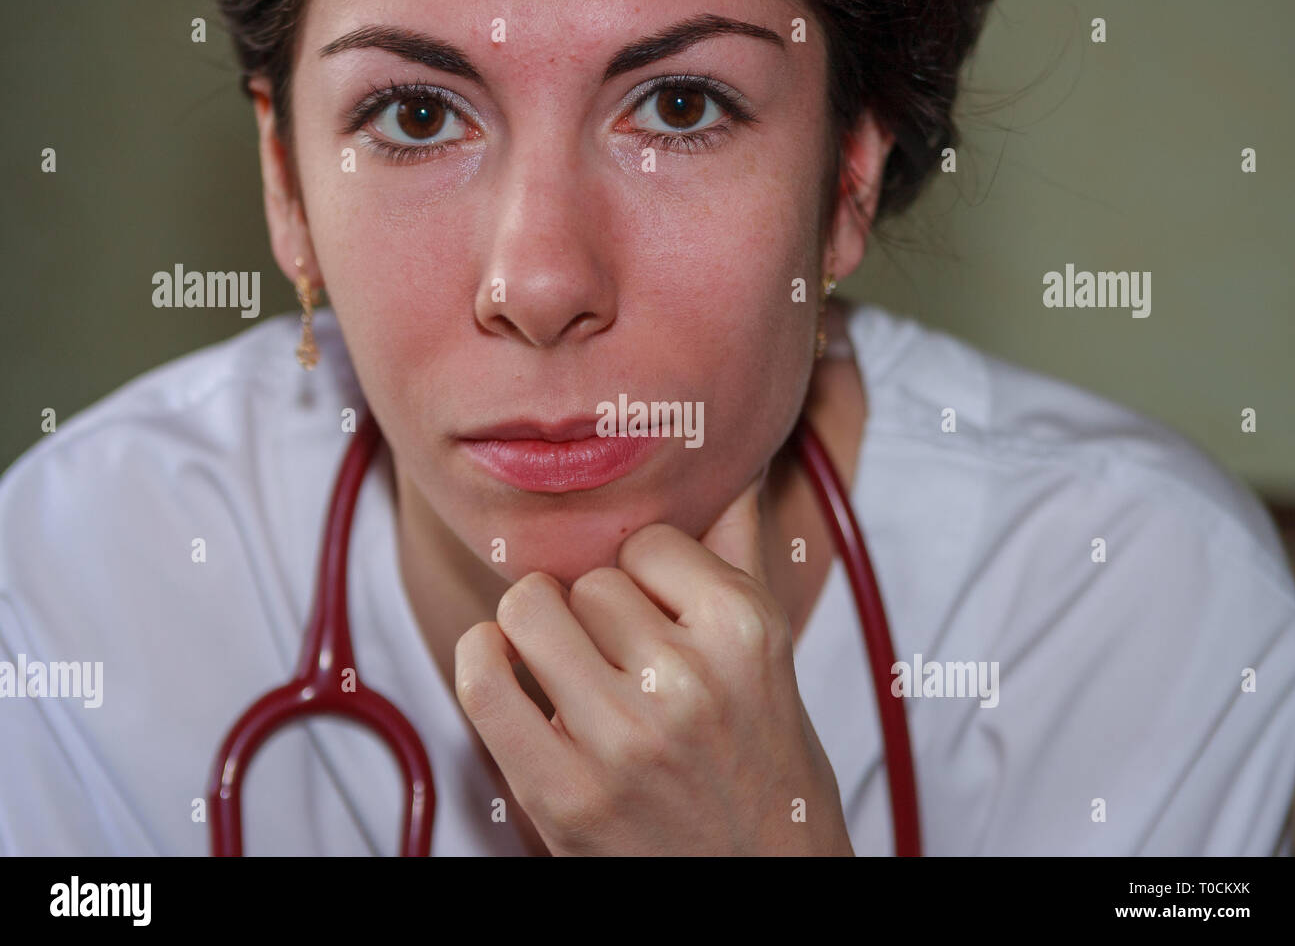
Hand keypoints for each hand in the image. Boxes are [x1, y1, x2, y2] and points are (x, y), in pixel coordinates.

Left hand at [454, 474, 854, 854]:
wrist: (759, 879)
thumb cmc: (761, 757)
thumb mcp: (768, 654)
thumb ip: (741, 552)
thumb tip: (733, 462)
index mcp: (746, 628)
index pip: (648, 542)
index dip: (644, 575)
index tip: (656, 614)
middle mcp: (689, 679)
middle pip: (589, 580)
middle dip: (595, 614)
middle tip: (620, 661)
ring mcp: (622, 739)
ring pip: (531, 610)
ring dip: (536, 629)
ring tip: (563, 662)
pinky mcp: (564, 795)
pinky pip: (484, 678)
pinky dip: (479, 657)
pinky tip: (502, 663)